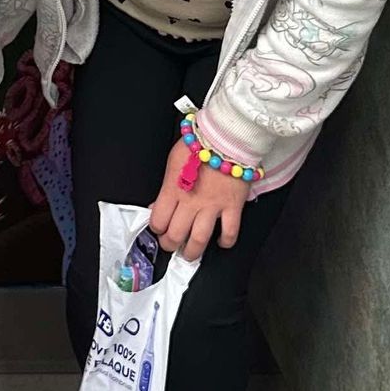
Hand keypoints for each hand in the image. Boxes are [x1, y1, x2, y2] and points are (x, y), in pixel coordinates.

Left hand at [149, 133, 247, 259]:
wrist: (227, 136)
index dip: (157, 229)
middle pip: (176, 234)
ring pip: (199, 239)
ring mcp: (212, 206)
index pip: (158, 220)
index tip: (159, 229)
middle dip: (170, 244)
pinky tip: (221, 242)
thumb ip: (166, 187)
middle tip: (172, 245)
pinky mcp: (232, 206)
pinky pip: (230, 232)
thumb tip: (158, 206)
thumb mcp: (173, 162)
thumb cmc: (199, 144)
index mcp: (173, 189)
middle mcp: (191, 201)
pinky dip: (226, 241)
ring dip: (193, 251)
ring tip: (190, 254)